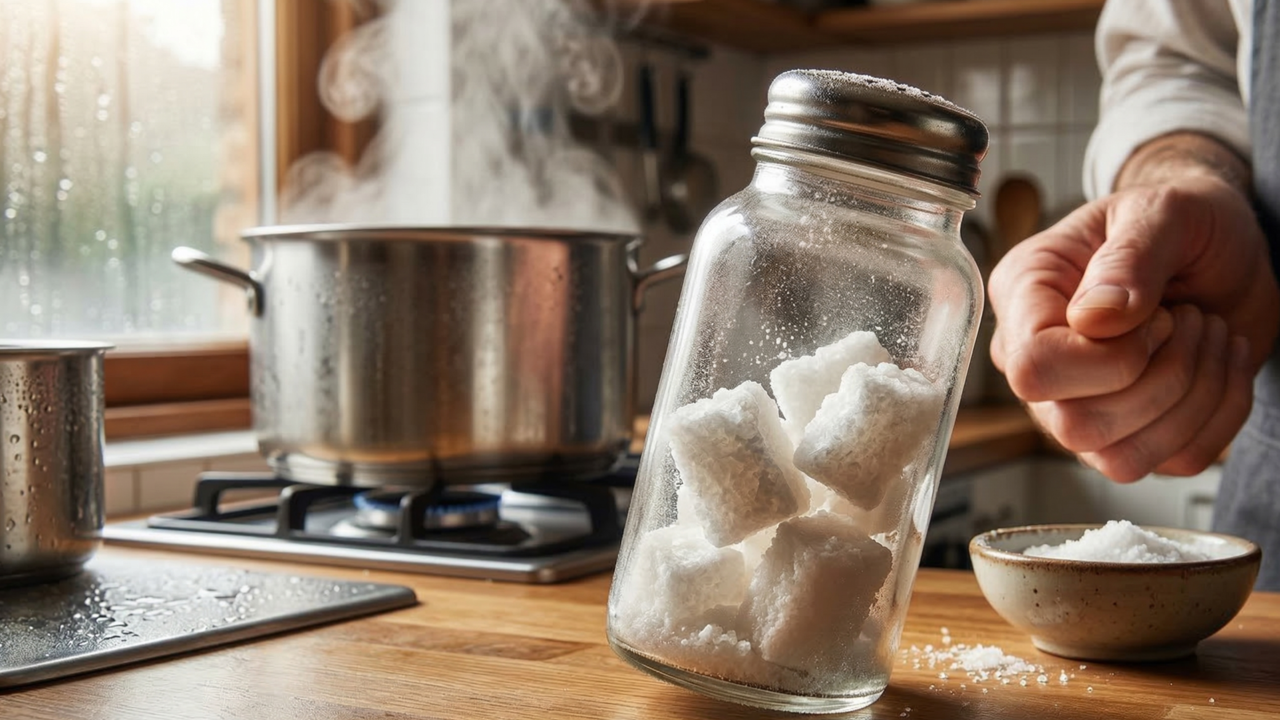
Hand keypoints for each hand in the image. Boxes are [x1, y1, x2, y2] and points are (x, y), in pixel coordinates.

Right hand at [988, 175, 1278, 481]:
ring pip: (1120, 458)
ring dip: (1194, 396)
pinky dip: (1222, 411)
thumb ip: (1129, 256)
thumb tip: (1095, 319)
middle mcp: (1038, 362)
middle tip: (1187, 319)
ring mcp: (1078, 406)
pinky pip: (1175, 460)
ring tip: (1207, 333)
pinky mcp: (1131, 433)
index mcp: (1024, 298)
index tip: (1154, 314)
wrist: (1222, 246)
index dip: (1108, 358)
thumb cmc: (1180, 221)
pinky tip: (1220, 361)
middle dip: (1162, 378)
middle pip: (1075, 426)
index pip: (1034, 368)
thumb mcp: (1163, 211)